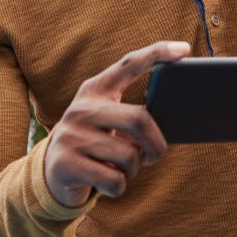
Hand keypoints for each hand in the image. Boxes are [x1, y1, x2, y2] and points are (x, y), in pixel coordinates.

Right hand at [44, 40, 190, 207]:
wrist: (52, 172)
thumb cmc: (94, 143)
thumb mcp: (107, 121)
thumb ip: (131, 116)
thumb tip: (169, 127)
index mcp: (95, 90)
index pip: (129, 64)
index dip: (158, 54)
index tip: (185, 49)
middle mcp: (81, 108)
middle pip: (139, 119)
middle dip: (157, 144)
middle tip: (155, 155)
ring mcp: (71, 135)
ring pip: (129, 157)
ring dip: (134, 170)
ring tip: (120, 168)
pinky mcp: (65, 164)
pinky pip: (114, 180)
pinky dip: (119, 187)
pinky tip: (106, 183)